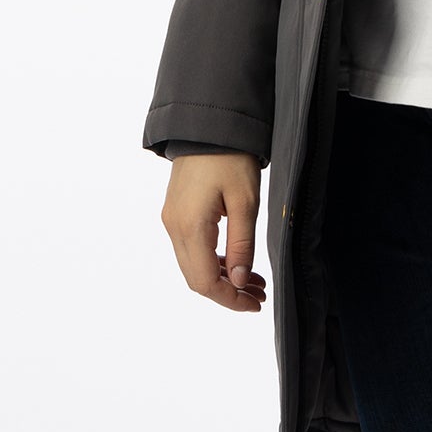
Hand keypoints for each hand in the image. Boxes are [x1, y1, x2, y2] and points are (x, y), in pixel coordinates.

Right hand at [161, 153, 264, 311]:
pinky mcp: (176, 214)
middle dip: (228, 293)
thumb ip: (243, 245)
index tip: (254, 304)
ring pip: (194, 266)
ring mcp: (172, 221)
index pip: (205, 282)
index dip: (230, 300)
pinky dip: (214, 262)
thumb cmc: (229, 158)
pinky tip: (237, 264)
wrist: (208, 126)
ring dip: (222, 278)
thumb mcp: (245, 203)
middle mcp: (174, 227)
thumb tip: (240, 281)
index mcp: (190, 227)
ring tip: (254, 283)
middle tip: (258, 296)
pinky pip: (192, 250)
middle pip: (197, 279)